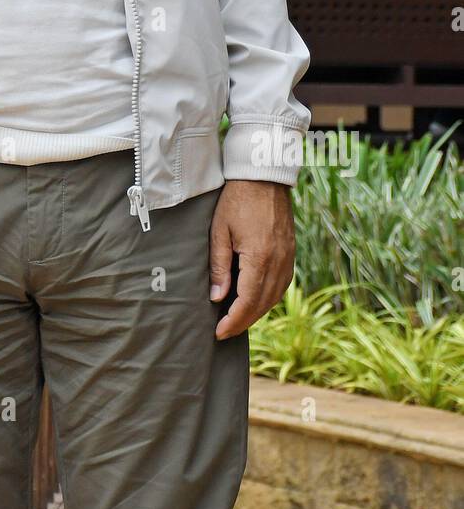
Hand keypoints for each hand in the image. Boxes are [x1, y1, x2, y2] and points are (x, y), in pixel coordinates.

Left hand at [209, 181, 294, 339]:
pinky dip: (269, 297)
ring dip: (257, 312)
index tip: (219, 332)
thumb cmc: (236, 200)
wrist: (263, 176)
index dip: (233, 321)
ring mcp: (288, 257)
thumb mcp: (219, 231)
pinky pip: (283, 284)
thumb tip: (217, 298)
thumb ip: (219, 266)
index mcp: (259, 258)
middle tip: (226, 332)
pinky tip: (257, 299)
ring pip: (275, 296)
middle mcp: (278, 262)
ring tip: (238, 319)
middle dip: (244, 322)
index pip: (247, 302)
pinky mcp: (291, 251)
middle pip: (262, 304)